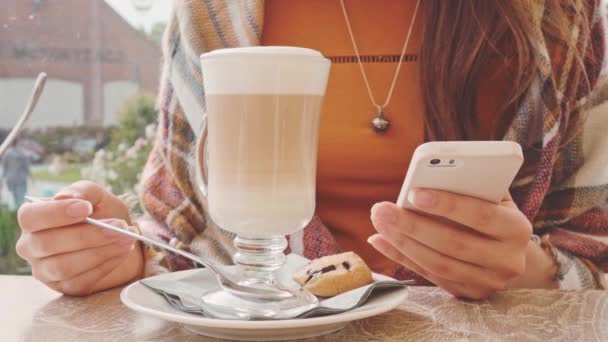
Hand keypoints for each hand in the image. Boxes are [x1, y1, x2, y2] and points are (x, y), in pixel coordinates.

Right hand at [16, 181, 143, 295]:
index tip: (86, 208)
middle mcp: (32, 246)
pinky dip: (106, 264)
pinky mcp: (66, 287)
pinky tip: (122, 251)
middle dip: (88, 234)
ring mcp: (46, 271)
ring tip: (126, 238)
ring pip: (64, 266)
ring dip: (100, 251)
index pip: (30, 217)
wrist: (120, 237)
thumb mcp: (96, 196)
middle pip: (48, 244)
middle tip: (119, 226)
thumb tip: (63, 197)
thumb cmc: (101, 212)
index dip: (56, 213)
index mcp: (33, 219)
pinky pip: (82, 280)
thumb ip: (82, 192)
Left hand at [369, 189, 532, 299]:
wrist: (509, 250)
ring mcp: (488, 282)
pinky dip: (402, 258)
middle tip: (381, 209)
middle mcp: (507, 260)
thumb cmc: (492, 211)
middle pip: (453, 244)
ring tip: (379, 223)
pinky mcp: (469, 294)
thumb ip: (468, 186)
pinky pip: (429, 276)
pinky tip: (381, 240)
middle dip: (412, 225)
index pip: (481, 215)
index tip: (415, 193)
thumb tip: (424, 178)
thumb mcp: (491, 195)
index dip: (448, 204)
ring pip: (438, 264)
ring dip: (402, 243)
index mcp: (516, 228)